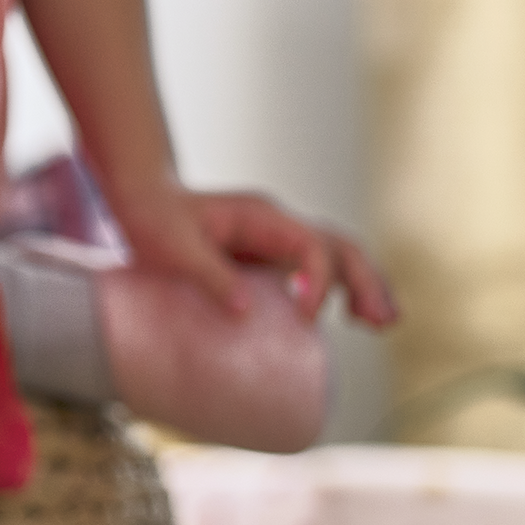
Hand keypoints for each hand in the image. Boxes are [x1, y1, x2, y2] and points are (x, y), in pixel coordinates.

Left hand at [107, 179, 398, 328]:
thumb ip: (209, 274)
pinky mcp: (274, 260)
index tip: (306, 316)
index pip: (309, 245)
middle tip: (379, 323)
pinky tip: (359, 319)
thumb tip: (245, 311)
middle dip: (364, 282)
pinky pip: (321, 272)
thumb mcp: (171, 246)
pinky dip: (346, 292)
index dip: (316, 281)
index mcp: (260, 216)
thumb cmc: (153, 219)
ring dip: (366, 287)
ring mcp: (280, 242)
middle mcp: (279, 226)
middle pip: (340, 248)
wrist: (141, 201)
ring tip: (384, 323)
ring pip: (340, 258)